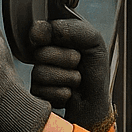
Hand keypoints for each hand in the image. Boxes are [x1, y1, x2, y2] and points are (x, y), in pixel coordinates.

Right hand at [29, 17, 114, 131]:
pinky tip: (69, 93)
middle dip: (69, 60)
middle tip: (79, 65)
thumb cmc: (94, 71)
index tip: (68, 42)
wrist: (96, 102)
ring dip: (68, 79)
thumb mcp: (93, 42)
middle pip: (42, 53)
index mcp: (54, 38)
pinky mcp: (35, 94)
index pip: (40, 31)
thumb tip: (41, 30)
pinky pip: (44, 91)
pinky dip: (64, 94)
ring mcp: (37, 74)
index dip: (55, 36)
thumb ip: (73, 29)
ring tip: (76, 81)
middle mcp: (42, 54)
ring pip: (41, 73)